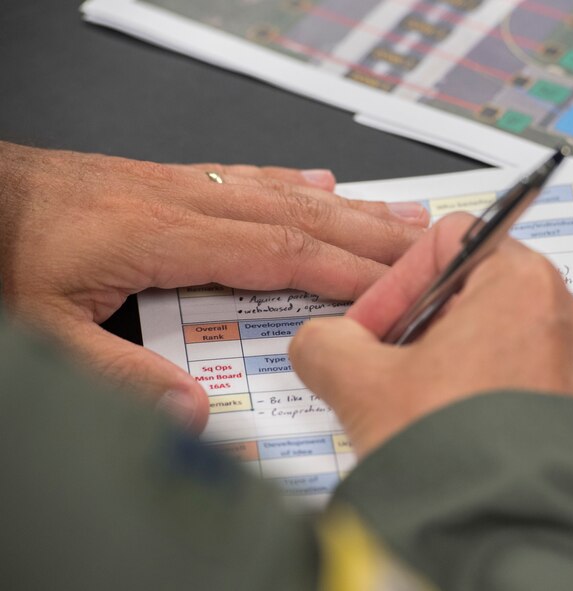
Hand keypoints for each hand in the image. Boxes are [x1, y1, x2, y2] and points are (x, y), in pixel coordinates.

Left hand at [0, 142, 428, 430]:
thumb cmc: (9, 251)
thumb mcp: (47, 331)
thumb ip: (120, 375)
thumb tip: (193, 410)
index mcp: (165, 234)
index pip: (280, 251)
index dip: (343, 271)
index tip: (392, 287)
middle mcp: (187, 199)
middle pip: (301, 215)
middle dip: (370, 235)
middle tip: (426, 247)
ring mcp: (184, 183)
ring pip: (286, 192)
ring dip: (350, 207)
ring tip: (400, 215)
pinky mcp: (173, 180)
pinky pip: (251, 177)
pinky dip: (297, 182)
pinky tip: (323, 183)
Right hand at [290, 214, 572, 455]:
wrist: (503, 537)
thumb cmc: (455, 456)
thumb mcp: (360, 385)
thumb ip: (326, 342)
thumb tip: (321, 343)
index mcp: (525, 284)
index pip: (451, 241)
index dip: (398, 282)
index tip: (373, 325)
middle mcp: (571, 318)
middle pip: (479, 290)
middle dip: (424, 325)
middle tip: (387, 365)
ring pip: (505, 336)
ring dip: (455, 360)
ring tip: (419, 403)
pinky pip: (530, 378)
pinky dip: (490, 390)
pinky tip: (455, 427)